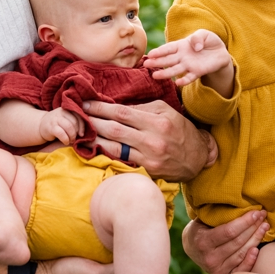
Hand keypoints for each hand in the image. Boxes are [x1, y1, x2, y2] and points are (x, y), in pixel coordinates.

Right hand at [38, 107, 82, 146]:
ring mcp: (55, 118)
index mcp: (67, 109)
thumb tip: (87, 130)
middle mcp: (61, 111)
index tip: (82, 134)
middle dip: (76, 132)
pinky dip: (65, 139)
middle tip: (74, 138)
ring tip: (71, 140)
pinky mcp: (50, 127)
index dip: (82, 126)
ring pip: (69, 127)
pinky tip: (65, 142)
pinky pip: (61, 133)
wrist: (41, 126)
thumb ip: (75, 120)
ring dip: (72, 136)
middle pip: (74, 122)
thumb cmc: (58, 124)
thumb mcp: (67, 119)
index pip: (79, 116)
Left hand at [80, 99, 216, 181]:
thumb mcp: (166, 112)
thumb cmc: (179, 129)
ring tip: (79, 133)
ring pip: (114, 147)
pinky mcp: (148, 170)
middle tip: (75, 117)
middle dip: (92, 122)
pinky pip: (122, 160)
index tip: (85, 104)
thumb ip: (142, 108)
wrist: (198, 157)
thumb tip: (115, 105)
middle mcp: (153, 139)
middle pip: (114, 129)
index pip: (122, 112)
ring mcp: (150, 156)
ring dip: (94, 140)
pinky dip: (106, 153)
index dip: (100, 108)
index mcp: (157, 120)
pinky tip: (93, 149)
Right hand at [145, 29, 232, 86]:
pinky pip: (189, 77)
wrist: (220, 52)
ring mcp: (188, 65)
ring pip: (175, 70)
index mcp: (181, 46)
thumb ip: (197, 37)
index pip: (168, 49)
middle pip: (167, 60)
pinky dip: (184, 80)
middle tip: (145, 64)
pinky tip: (177, 83)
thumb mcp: (204, 33)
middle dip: (156, 62)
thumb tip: (195, 47)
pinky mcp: (197, 72)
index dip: (159, 51)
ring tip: (155, 76)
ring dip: (165, 73)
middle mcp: (182, 57)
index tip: (149, 54)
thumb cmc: (209, 41)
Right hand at [182, 210, 267, 273]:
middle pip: (238, 242)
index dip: (245, 222)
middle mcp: (210, 258)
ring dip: (256, 239)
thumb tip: (237, 203)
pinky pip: (241, 269)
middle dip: (253, 227)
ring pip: (242, 253)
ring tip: (264, 227)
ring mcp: (217, 268)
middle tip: (263, 216)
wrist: (190, 249)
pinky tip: (258, 249)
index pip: (229, 231)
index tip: (256, 212)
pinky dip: (250, 260)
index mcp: (203, 242)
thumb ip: (215, 215)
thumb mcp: (201, 220)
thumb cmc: (199, 230)